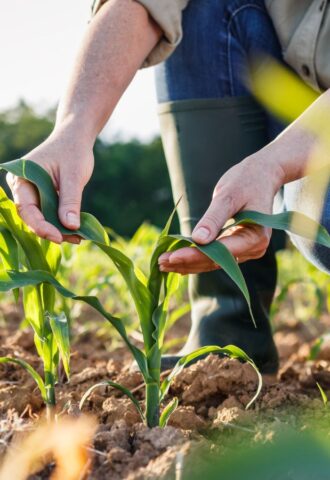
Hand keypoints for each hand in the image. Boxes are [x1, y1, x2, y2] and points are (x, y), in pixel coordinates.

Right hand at [6, 126, 93, 243]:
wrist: (76, 138)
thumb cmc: (73, 151)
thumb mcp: (73, 176)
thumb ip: (70, 201)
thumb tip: (70, 226)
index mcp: (22, 178)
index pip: (26, 208)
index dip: (41, 226)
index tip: (58, 237)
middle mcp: (22, 187)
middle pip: (32, 217)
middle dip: (52, 230)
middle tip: (73, 239)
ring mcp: (32, 193)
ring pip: (42, 218)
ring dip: (59, 229)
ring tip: (79, 237)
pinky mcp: (43, 197)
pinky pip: (50, 213)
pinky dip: (62, 222)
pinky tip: (77, 231)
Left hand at [158, 153, 284, 273]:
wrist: (260, 176)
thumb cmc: (246, 181)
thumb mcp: (229, 195)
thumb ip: (214, 218)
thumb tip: (198, 240)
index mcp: (255, 236)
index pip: (221, 252)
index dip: (195, 255)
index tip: (172, 256)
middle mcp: (253, 249)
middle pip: (215, 261)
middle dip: (187, 262)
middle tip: (160, 262)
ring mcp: (245, 250)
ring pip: (212, 263)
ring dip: (187, 264)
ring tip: (162, 264)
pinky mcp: (236, 248)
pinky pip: (214, 257)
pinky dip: (194, 258)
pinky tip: (175, 261)